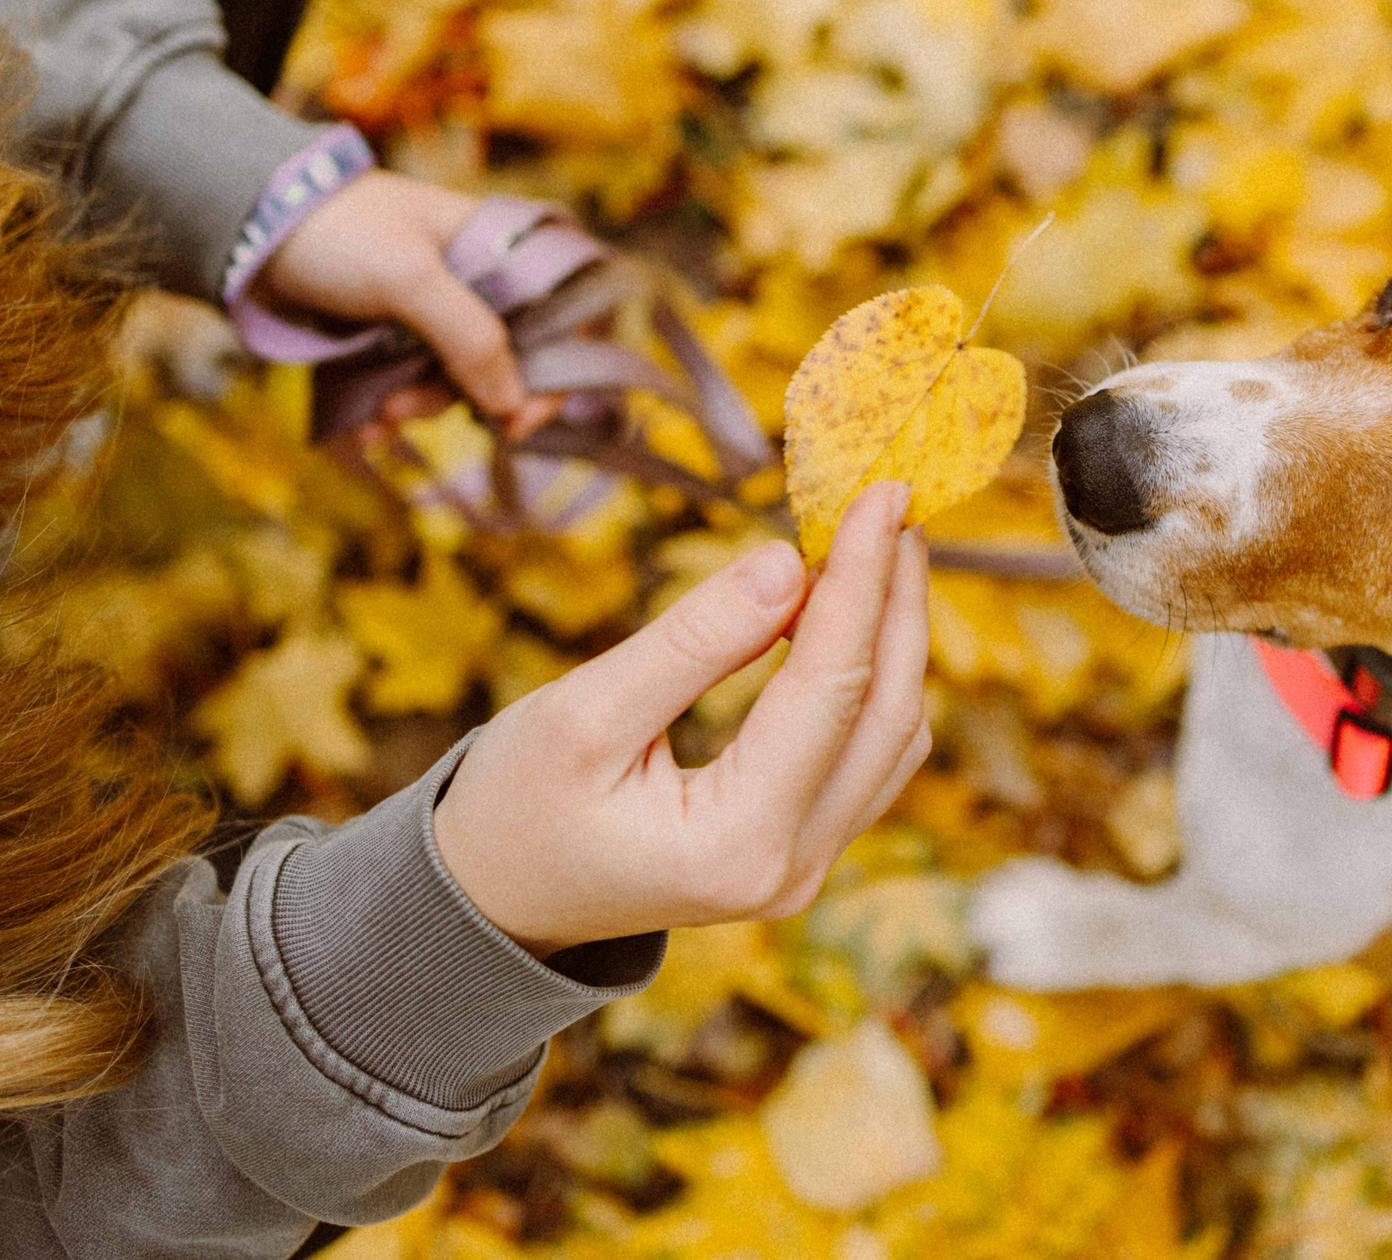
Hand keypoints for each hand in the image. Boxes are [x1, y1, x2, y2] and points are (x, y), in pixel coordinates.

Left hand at [256, 170, 538, 430]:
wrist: (246, 226)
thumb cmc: (338, 232)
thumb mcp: (409, 278)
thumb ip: (469, 336)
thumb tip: (513, 403)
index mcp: (497, 248)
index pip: (562, 312)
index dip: (557, 368)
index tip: (521, 417)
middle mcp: (474, 281)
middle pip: (509, 360)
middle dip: (469, 398)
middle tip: (432, 418)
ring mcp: (431, 311)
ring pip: (455, 381)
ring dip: (421, 407)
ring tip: (380, 415)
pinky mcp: (391, 337)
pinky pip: (410, 385)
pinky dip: (390, 412)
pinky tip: (365, 426)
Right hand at [434, 482, 931, 954]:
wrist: (494, 900)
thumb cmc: (517, 804)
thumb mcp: (585, 713)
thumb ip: (693, 641)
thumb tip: (789, 562)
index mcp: (736, 843)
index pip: (831, 689)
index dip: (862, 580)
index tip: (882, 491)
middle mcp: (790, 869)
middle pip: (887, 715)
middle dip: (897, 601)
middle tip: (894, 502)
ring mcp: (803, 870)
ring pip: (892, 737)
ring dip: (894, 638)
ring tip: (878, 543)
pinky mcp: (799, 853)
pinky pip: (865, 756)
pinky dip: (868, 677)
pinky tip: (847, 612)